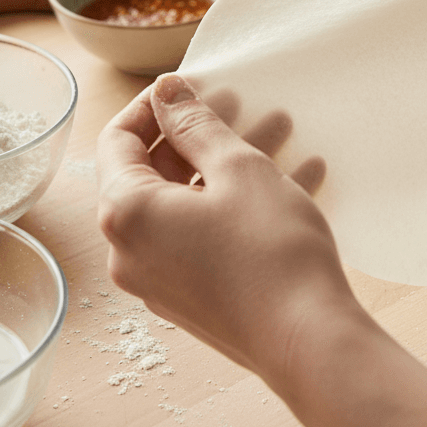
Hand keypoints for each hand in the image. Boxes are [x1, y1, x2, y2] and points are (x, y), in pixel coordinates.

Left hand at [97, 74, 426, 426]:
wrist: (308, 341)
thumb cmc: (270, 250)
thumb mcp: (237, 168)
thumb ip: (194, 124)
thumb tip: (164, 92)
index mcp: (127, 214)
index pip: (118, 140)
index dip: (154, 106)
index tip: (193, 85)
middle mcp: (131, 251)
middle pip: (155, 172)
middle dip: (203, 132)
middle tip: (243, 103)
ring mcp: (162, 280)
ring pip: (188, 202)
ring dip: (230, 163)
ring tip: (282, 131)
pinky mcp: (195, 297)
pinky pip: (205, 234)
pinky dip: (238, 202)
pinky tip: (297, 177)